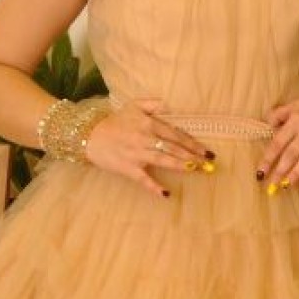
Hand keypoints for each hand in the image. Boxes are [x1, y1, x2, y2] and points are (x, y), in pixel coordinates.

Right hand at [84, 97, 213, 197]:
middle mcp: (145, 138)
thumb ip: (152, 104)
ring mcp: (137, 154)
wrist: (90, 136)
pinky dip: (154, 187)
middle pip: (173, 147)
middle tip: (208, 162)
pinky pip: (143, 179)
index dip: (191, 142)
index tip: (205, 150)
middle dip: (192, 155)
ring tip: (195, 170)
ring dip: (180, 165)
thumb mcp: (133, 106)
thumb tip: (169, 106)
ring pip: (163, 160)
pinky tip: (166, 194)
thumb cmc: (115, 121)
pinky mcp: (128, 168)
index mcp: (148, 123)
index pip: (175, 133)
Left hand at [258, 86, 298, 191]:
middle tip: (271, 185)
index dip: (268, 158)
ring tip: (286, 186)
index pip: (278, 142)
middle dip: (280, 171)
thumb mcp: (296, 105)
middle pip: (291, 154)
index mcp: (296, 121)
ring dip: (296, 174)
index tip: (259, 172)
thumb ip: (279, 114)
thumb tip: (266, 126)